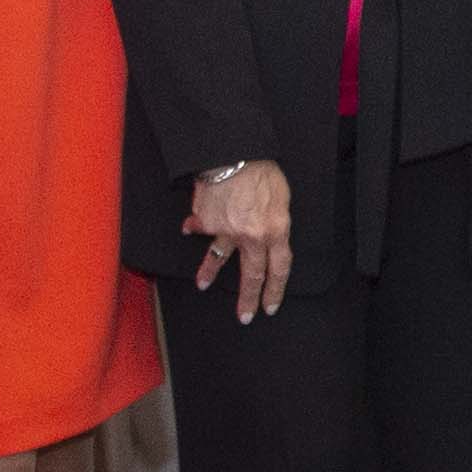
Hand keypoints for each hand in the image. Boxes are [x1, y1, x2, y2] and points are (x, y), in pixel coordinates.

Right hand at [188, 158, 294, 321]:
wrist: (234, 154)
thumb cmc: (262, 171)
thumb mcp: (282, 198)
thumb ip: (277, 222)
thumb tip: (270, 235)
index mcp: (275, 231)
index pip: (278, 269)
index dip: (274, 291)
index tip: (269, 307)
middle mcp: (251, 237)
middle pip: (251, 275)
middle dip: (247, 299)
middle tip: (244, 316)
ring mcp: (226, 231)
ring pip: (217, 258)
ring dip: (209, 273)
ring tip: (203, 284)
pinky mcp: (205, 220)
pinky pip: (198, 226)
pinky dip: (193, 227)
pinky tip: (189, 229)